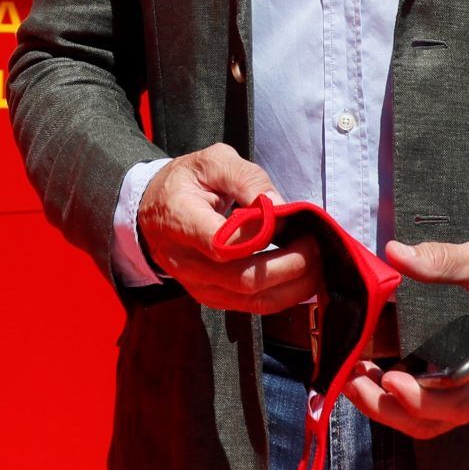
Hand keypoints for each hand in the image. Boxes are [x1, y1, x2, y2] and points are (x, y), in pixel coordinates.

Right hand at [136, 143, 322, 312]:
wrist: (152, 213)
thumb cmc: (186, 183)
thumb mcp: (211, 161)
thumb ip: (246, 177)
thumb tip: (279, 205)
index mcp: (181, 220)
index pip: (222, 243)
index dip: (259, 237)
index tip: (284, 219)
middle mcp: (186, 262)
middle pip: (245, 279)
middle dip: (291, 265)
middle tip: (314, 243)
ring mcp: (198, 285)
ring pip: (253, 300)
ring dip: (294, 286)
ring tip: (316, 262)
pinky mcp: (211, 298)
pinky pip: (253, 307)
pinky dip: (285, 295)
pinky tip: (301, 278)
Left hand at [344, 239, 468, 438]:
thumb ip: (444, 259)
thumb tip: (396, 254)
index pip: (460, 399)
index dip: (421, 397)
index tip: (388, 378)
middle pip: (437, 418)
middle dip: (390, 407)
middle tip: (352, 381)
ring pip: (430, 420)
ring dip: (389, 406)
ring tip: (353, 379)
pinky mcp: (464, 387)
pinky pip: (430, 407)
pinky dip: (398, 398)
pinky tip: (370, 373)